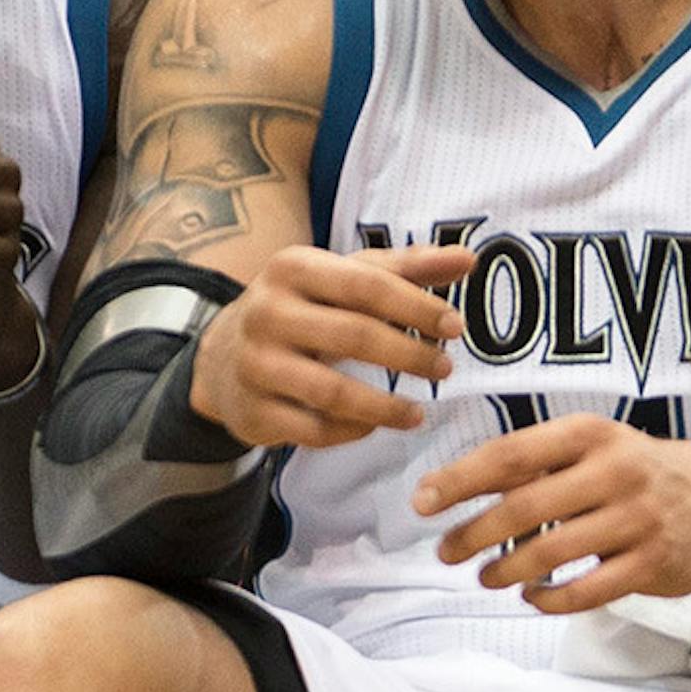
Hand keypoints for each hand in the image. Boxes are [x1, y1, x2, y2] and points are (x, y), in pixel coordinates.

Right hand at [189, 243, 472, 448]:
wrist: (222, 358)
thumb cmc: (303, 309)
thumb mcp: (344, 277)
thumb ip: (407, 268)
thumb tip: (468, 259)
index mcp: (293, 268)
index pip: (366, 284)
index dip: (416, 307)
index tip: (455, 327)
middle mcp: (268, 312)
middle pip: (353, 336)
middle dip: (408, 356)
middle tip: (445, 369)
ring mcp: (257, 365)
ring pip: (333, 392)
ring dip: (385, 406)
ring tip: (418, 412)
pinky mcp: (254, 411)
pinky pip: (313, 429)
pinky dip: (351, 431)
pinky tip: (375, 425)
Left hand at [417, 413, 690, 613]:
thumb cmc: (634, 468)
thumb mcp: (590, 446)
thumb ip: (533, 463)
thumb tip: (452, 486)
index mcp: (588, 434)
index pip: (511, 453)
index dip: (460, 478)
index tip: (421, 501)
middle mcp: (614, 471)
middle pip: (524, 507)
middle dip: (473, 534)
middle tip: (445, 551)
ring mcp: (637, 520)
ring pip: (551, 553)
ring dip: (505, 570)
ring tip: (484, 577)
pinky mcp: (653, 565)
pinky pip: (587, 592)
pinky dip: (549, 599)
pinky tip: (531, 596)